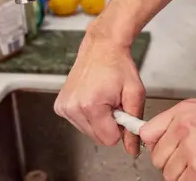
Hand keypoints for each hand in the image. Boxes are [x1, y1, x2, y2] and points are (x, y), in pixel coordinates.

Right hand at [54, 31, 144, 155]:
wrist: (102, 47)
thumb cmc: (118, 65)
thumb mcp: (135, 93)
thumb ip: (133, 124)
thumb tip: (132, 148)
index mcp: (91, 106)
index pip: (109, 139)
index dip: (120, 127)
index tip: (121, 110)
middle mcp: (73, 108)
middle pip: (98, 138)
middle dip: (109, 124)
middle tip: (113, 103)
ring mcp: (64, 107)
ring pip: (88, 132)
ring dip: (99, 120)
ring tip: (103, 99)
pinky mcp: (60, 106)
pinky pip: (79, 123)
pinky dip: (88, 115)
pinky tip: (92, 98)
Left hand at [140, 98, 195, 180]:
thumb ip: (178, 119)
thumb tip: (163, 131)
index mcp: (182, 114)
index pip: (147, 133)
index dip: (154, 145)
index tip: (159, 150)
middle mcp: (183, 131)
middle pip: (158, 158)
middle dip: (170, 163)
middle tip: (186, 161)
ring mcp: (193, 153)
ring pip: (170, 175)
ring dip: (182, 175)